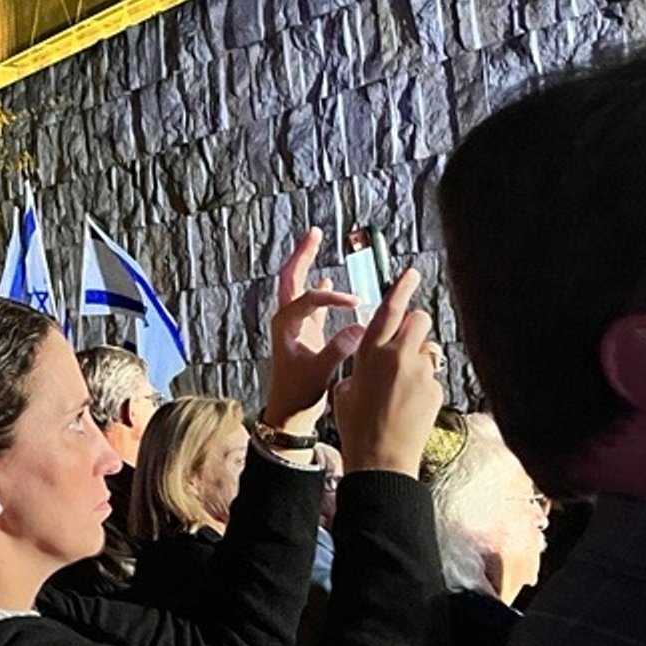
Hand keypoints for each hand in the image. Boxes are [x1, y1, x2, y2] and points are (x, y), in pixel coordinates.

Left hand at [262, 228, 365, 435]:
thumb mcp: (319, 372)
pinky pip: (312, 305)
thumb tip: (360, 327)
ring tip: (316, 241)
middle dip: (302, 254)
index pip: (310, 298)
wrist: (288, 413)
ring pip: (299, 288)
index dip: (334, 298)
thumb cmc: (299, 394)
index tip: (359, 303)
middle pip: (291, 278)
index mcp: (286, 325)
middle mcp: (287, 321)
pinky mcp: (305, 335)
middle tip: (314, 232)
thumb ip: (338, 349)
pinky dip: (320, 291)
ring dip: (307, 265)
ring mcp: (295, 326)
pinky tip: (329, 280)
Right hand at [332, 264, 442, 475]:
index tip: (412, 273)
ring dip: (419, 357)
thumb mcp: (345, 387)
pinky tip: (409, 405)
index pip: (390, 308)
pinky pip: (431, 376)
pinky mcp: (435, 391)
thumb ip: (361, 364)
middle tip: (405, 341)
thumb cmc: (355, 423)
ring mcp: (420, 374)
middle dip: (414, 325)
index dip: (402, 287)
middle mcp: (398, 357)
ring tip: (403, 383)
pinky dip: (422, 385)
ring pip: (428, 349)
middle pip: (418, 320)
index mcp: (370, 352)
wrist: (379, 458)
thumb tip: (375, 359)